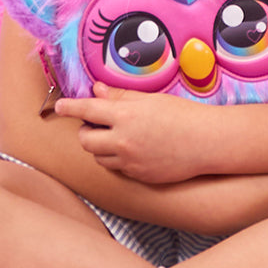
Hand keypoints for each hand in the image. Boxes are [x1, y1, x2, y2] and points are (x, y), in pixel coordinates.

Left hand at [53, 83, 217, 183]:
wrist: (207, 143)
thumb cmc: (183, 115)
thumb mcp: (150, 99)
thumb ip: (120, 97)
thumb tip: (96, 91)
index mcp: (125, 115)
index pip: (86, 110)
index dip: (69, 107)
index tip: (60, 106)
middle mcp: (123, 141)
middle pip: (86, 140)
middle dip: (86, 131)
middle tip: (96, 124)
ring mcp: (130, 161)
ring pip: (99, 157)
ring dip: (101, 147)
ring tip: (117, 136)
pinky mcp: (138, 176)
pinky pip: (117, 168)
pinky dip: (117, 159)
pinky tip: (134, 149)